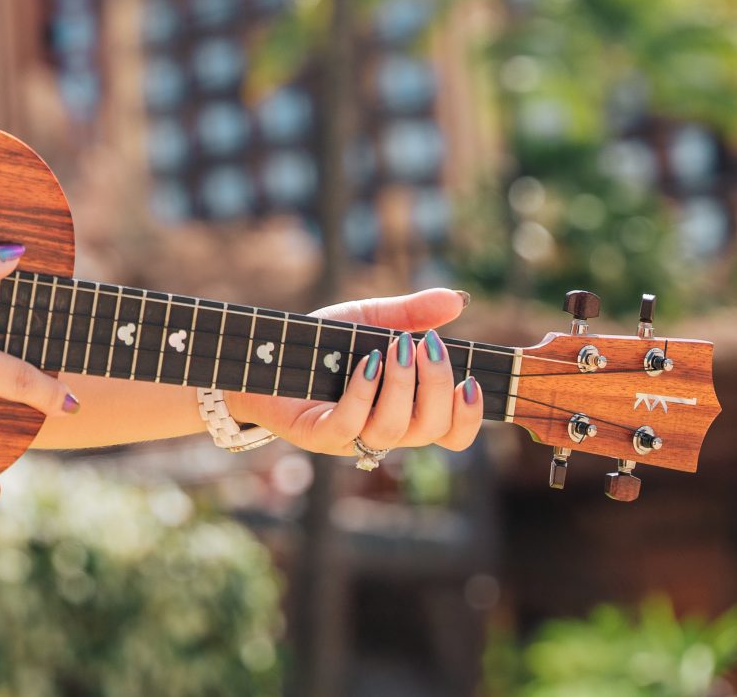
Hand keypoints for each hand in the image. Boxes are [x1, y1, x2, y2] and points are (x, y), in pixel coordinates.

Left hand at [229, 288, 481, 461]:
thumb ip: (412, 314)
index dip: (470, 417)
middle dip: (437, 386)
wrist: (264, 352)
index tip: (472, 382)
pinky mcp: (319, 435)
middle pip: (431, 429)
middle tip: (428, 347)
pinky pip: (352, 425)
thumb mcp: (369, 320)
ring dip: (402, 385)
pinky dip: (365, 393)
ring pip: (395, 429)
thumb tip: (459, 300)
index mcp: (406, 408)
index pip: (452, 433)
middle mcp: (385, 430)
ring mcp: (353, 436)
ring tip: (396, 348)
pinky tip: (367, 362)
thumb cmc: (321, 343)